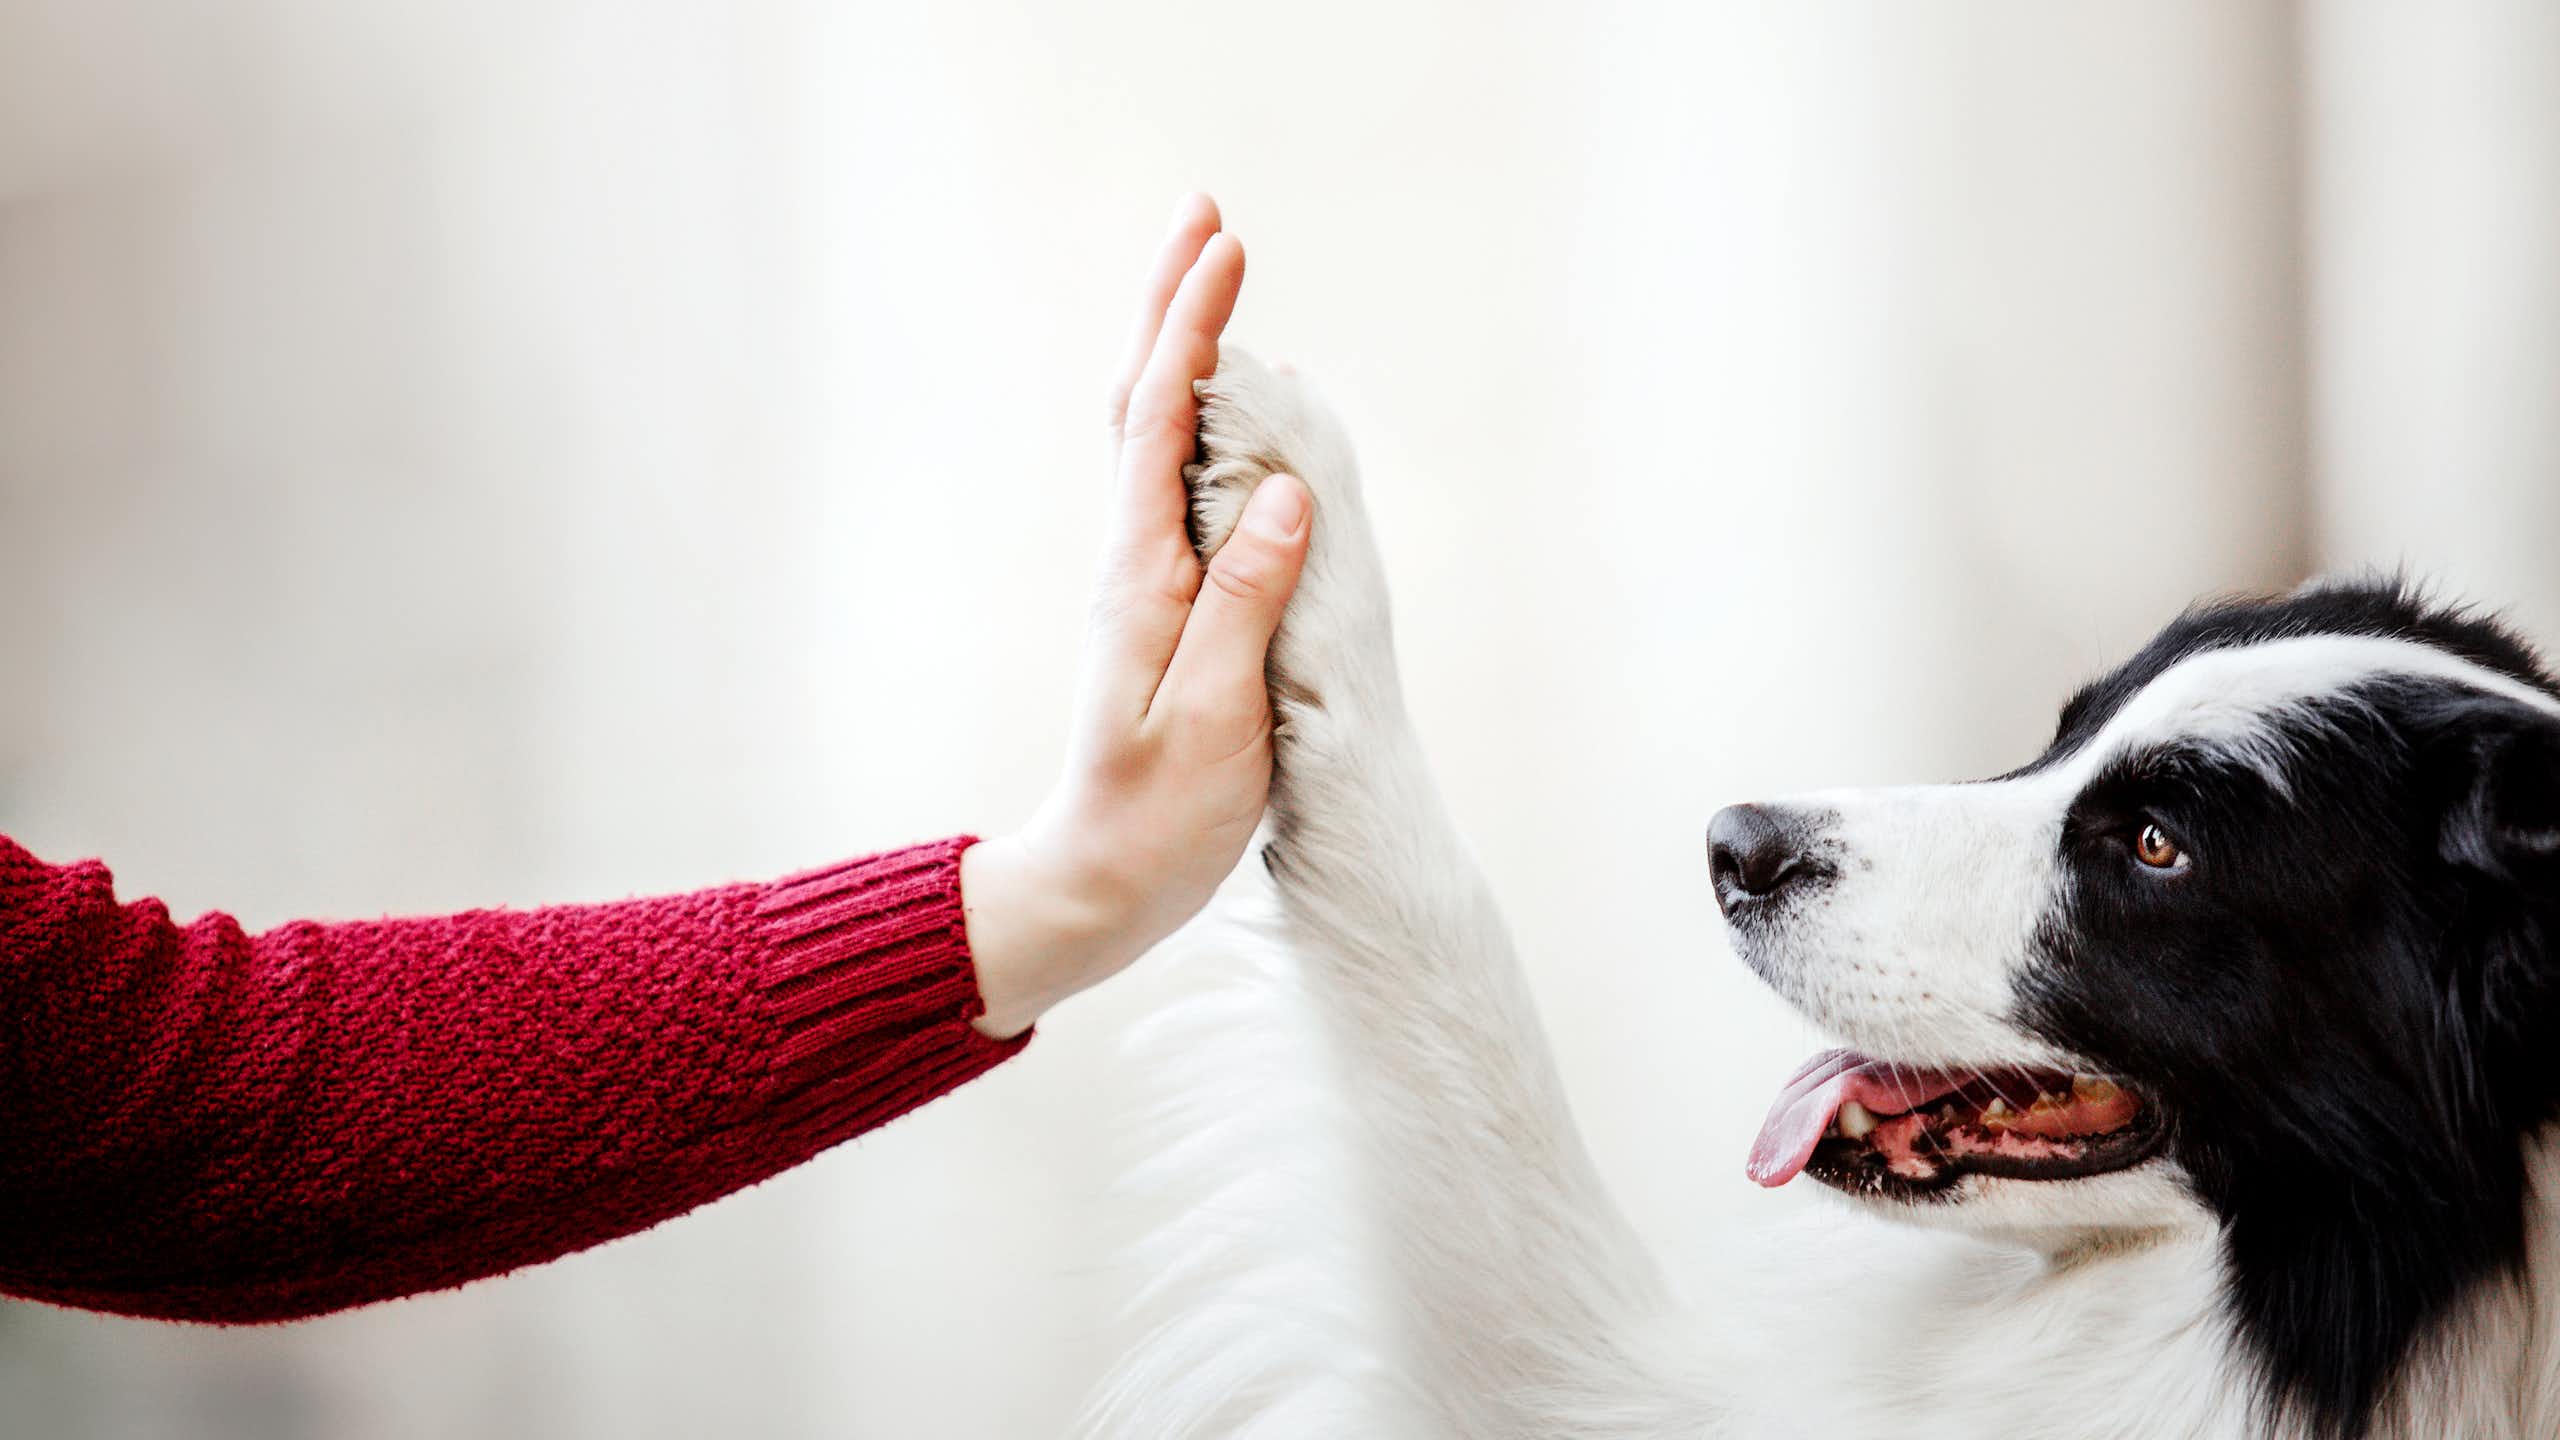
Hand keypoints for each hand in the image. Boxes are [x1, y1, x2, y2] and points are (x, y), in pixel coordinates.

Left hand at [963, 195, 1312, 1038]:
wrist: (1103, 882)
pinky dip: (1196, 421)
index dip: (1193, 329)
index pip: (1160, 421)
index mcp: (1144, 574)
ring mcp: (1148, 581)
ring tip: (1213, 279)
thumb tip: (1282, 490)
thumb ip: (1246, 599)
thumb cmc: (1158, 814)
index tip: (1226, 249)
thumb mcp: (1213, 713)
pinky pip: (1177, 488)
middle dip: (1176, 307)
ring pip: (1155, 438)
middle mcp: (1137, 561)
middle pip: (1143, 404)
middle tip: (1207, 218)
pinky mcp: (1168, 608)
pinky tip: (1226, 409)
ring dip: (1182, 352)